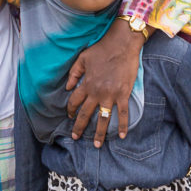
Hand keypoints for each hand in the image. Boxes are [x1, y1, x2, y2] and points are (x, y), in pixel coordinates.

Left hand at [66, 19, 144, 146]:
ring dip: (99, 133)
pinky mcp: (123, 94)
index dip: (70, 110)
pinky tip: (121, 136)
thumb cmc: (101, 49)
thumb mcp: (82, 59)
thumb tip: (67, 88)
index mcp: (86, 84)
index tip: (69, 117)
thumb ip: (73, 74)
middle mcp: (97, 92)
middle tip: (76, 137)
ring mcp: (111, 95)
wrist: (122, 45)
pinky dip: (122, 125)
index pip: (74, 102)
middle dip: (79, 127)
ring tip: (97, 145)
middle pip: (85, 114)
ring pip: (103, 118)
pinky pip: (123, 113)